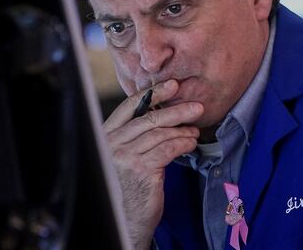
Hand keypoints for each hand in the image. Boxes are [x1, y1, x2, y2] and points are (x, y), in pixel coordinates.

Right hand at [103, 79, 203, 249]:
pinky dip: (183, 143)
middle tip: (196, 106)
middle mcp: (112, 144)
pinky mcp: (140, 169)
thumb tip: (165, 112)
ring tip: (195, 131)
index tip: (171, 85)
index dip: (152, 93)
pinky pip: (168, 149)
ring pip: (160, 134)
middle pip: (148, 118)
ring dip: (182, 130)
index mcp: (106, 135)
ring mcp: (125, 157)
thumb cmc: (129, 185)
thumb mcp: (127, 154)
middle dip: (176, 110)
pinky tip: (190, 143)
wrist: (127, 218)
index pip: (129, 106)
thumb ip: (137, 134)